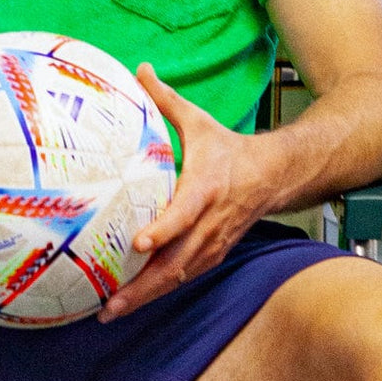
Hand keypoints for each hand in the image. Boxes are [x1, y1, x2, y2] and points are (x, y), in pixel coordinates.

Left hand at [99, 63, 272, 321]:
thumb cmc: (227, 148)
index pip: (184, 214)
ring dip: (146, 296)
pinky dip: (157, 292)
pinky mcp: (211, 255)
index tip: (139, 242)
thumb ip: (165, 98)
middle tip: (109, 302)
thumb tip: (139, 68)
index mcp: (205, 187)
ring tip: (111, 312)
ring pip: (178, 277)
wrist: (271, 176)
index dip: (163, 230)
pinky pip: (182, 278)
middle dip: (142, 285)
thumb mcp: (198, 121)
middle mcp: (209, 222)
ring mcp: (212, 243)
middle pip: (176, 261)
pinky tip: (131, 302)